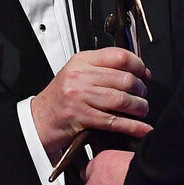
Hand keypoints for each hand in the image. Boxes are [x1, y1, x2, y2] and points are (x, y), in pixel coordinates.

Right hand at [31, 50, 150, 157]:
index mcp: (82, 60)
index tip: (144, 74)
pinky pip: (114, 121)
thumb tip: (138, 71)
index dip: (138, 65)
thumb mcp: (78, 73)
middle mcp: (80, 76)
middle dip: (140, 89)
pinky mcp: (82, 117)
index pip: (119, 56)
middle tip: (142, 95)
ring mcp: (80, 96)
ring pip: (122, 100)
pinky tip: (141, 128)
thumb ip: (103, 69)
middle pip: (124, 79)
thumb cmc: (60, 97)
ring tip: (141, 110)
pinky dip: (132, 126)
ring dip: (139, 107)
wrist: (39, 119)